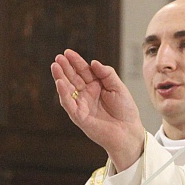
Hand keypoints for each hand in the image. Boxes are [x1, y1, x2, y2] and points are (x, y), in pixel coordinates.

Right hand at [52, 49, 144, 169]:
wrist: (129, 131)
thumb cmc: (125, 110)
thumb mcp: (118, 87)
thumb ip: (107, 74)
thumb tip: (93, 62)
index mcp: (96, 86)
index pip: (83, 71)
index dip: (75, 61)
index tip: (67, 52)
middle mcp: (86, 94)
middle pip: (73, 78)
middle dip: (65, 67)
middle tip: (58, 57)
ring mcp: (81, 105)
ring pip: (67, 89)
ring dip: (60, 78)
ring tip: (55, 66)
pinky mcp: (79, 116)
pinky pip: (69, 104)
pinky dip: (63, 93)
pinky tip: (59, 83)